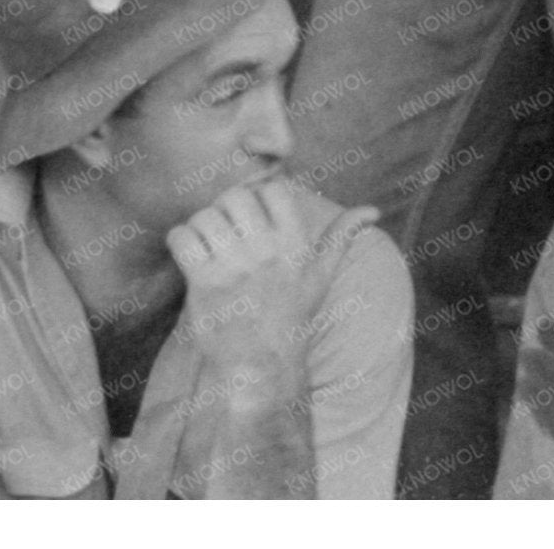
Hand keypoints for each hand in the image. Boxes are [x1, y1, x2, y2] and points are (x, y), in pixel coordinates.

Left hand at [166, 176, 369, 324]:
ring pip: (205, 215)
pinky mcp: (203, 284)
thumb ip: (342, 237)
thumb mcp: (321, 276)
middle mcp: (266, 252)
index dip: (259, 195)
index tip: (254, 217)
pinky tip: (191, 256)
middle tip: (226, 229)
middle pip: (234, 196)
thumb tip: (372, 211)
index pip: (274, 189)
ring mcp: (234, 268)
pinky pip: (182, 238)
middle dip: (226, 208)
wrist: (261, 365)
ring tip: (207, 243)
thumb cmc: (292, 316)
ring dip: (202, 225)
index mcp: (294, 244)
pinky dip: (180, 241)